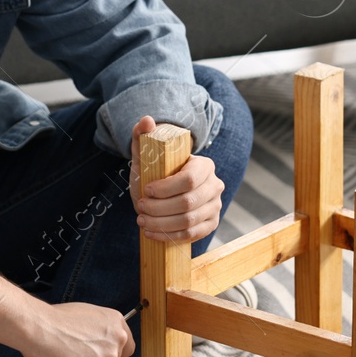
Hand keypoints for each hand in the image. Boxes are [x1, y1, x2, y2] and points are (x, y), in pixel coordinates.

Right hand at [18, 301, 135, 356]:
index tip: (100, 352)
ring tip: (64, 355)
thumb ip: (102, 331)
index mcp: (117, 324)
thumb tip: (101, 342)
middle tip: (75, 353)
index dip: (112, 351)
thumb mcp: (88, 315)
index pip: (127, 347)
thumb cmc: (56, 319)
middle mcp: (117, 343)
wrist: (40, 328)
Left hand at [128, 115, 224, 243]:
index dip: (165, 188)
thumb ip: (143, 136)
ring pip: (189, 221)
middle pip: (188, 203)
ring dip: (161, 224)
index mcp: (204, 165)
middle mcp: (215, 185)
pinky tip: (151, 233)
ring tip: (142, 221)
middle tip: (140, 208)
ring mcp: (215, 206)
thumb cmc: (155, 172)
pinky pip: (192, 234)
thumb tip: (147, 121)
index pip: (188, 180)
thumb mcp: (146, 155)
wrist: (162, 194)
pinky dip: (169, 236)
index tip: (145, 190)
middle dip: (159, 208)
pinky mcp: (211, 224)